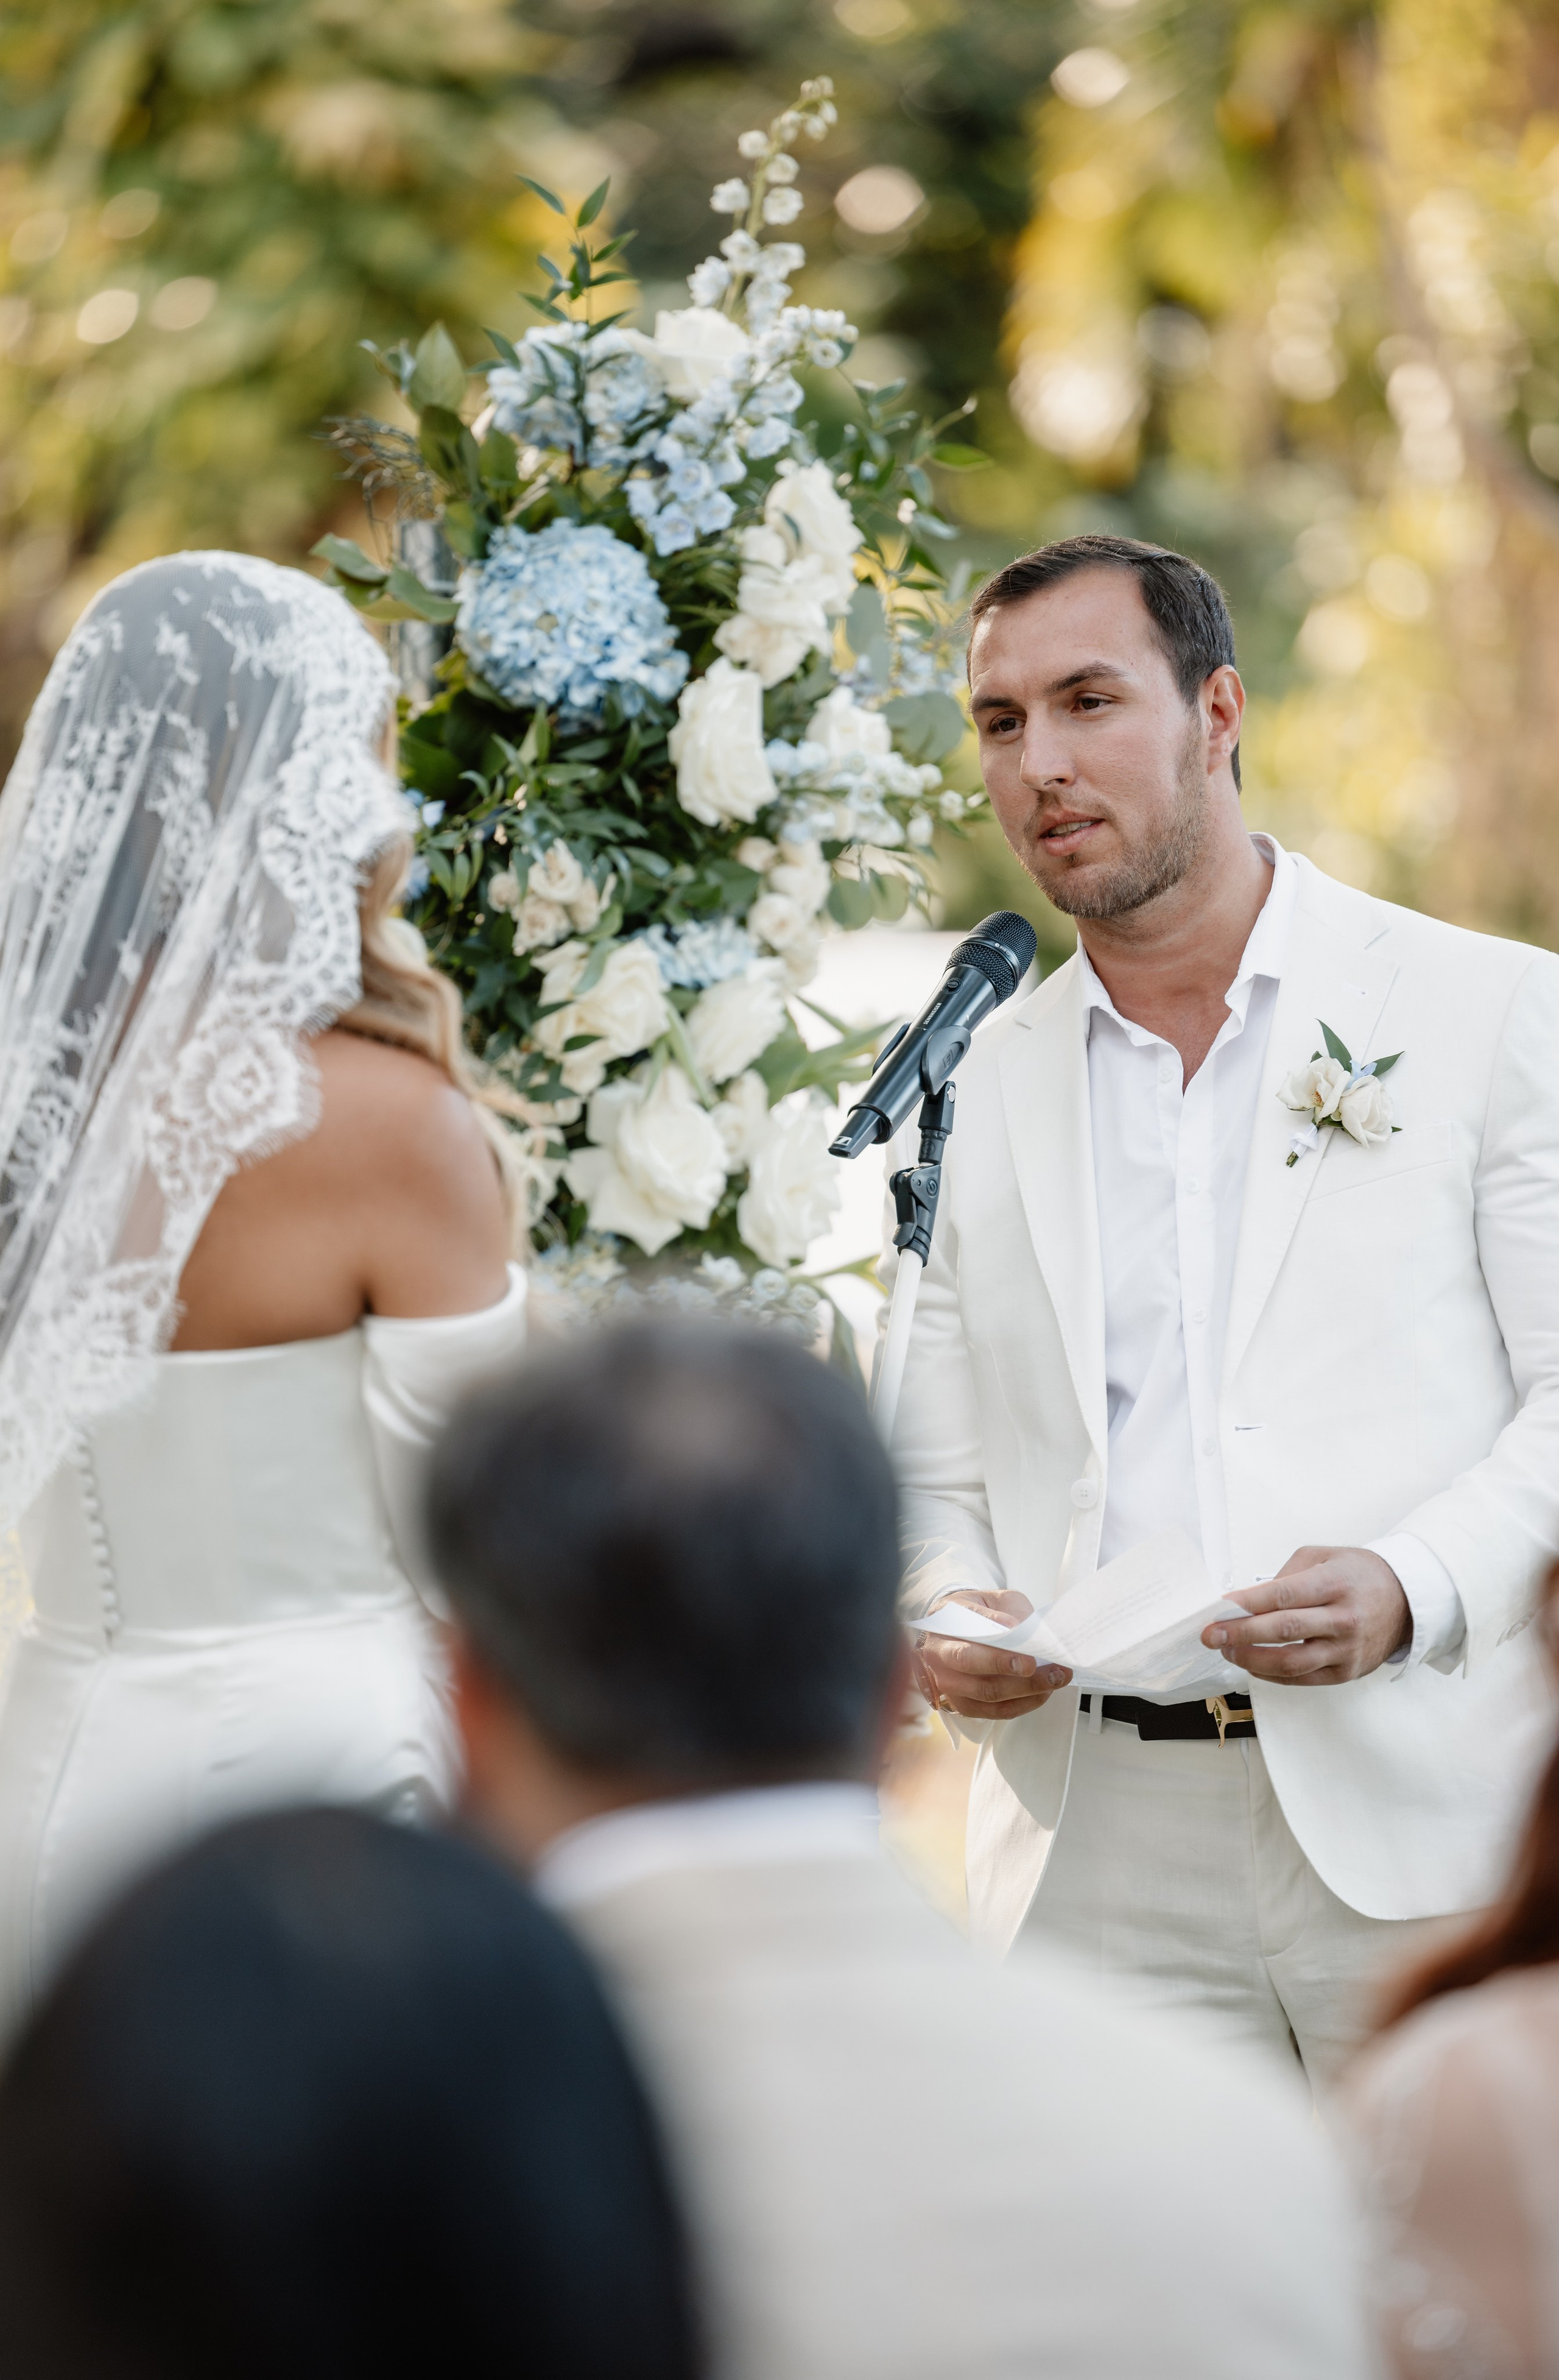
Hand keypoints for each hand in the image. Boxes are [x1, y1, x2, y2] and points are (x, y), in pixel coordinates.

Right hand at [912, 1589, 1072, 1721]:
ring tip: (1056, 1677)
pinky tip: (1044, 1691)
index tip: (1021, 1640)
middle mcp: (938, 1654)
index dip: (992, 1640)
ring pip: (986, 1692)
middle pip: (970, 1664)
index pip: (964, 1629)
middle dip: (1007, 1666)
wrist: (963, 1631)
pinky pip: (996, 1711)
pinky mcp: (965, 1706)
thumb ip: (1008, 1611)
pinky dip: (1024, 1703)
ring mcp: (948, 1684)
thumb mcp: (994, 1600)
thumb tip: (1021, 1631)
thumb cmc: (981, 1613)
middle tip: (1040, 1665)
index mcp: (943, 1622)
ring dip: (1026, 1688)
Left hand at [1202, 1546, 1411, 1684]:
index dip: (1247, 1604)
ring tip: (1228, 1651)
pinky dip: (1273, 1674)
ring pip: (1292, 1663)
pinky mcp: (1347, 1672)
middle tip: (1211, 1636)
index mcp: (1335, 1583)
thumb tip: (1248, 1600)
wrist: (1405, 1600)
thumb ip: (1285, 1575)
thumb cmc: (1358, 1574)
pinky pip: (1303, 1679)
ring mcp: (1347, 1649)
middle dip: (1240, 1634)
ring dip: (1252, 1659)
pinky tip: (1253, 1664)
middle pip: (1284, 1630)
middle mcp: (1344, 1618)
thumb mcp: (1322, 1556)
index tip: (1219, 1608)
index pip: (1284, 1595)